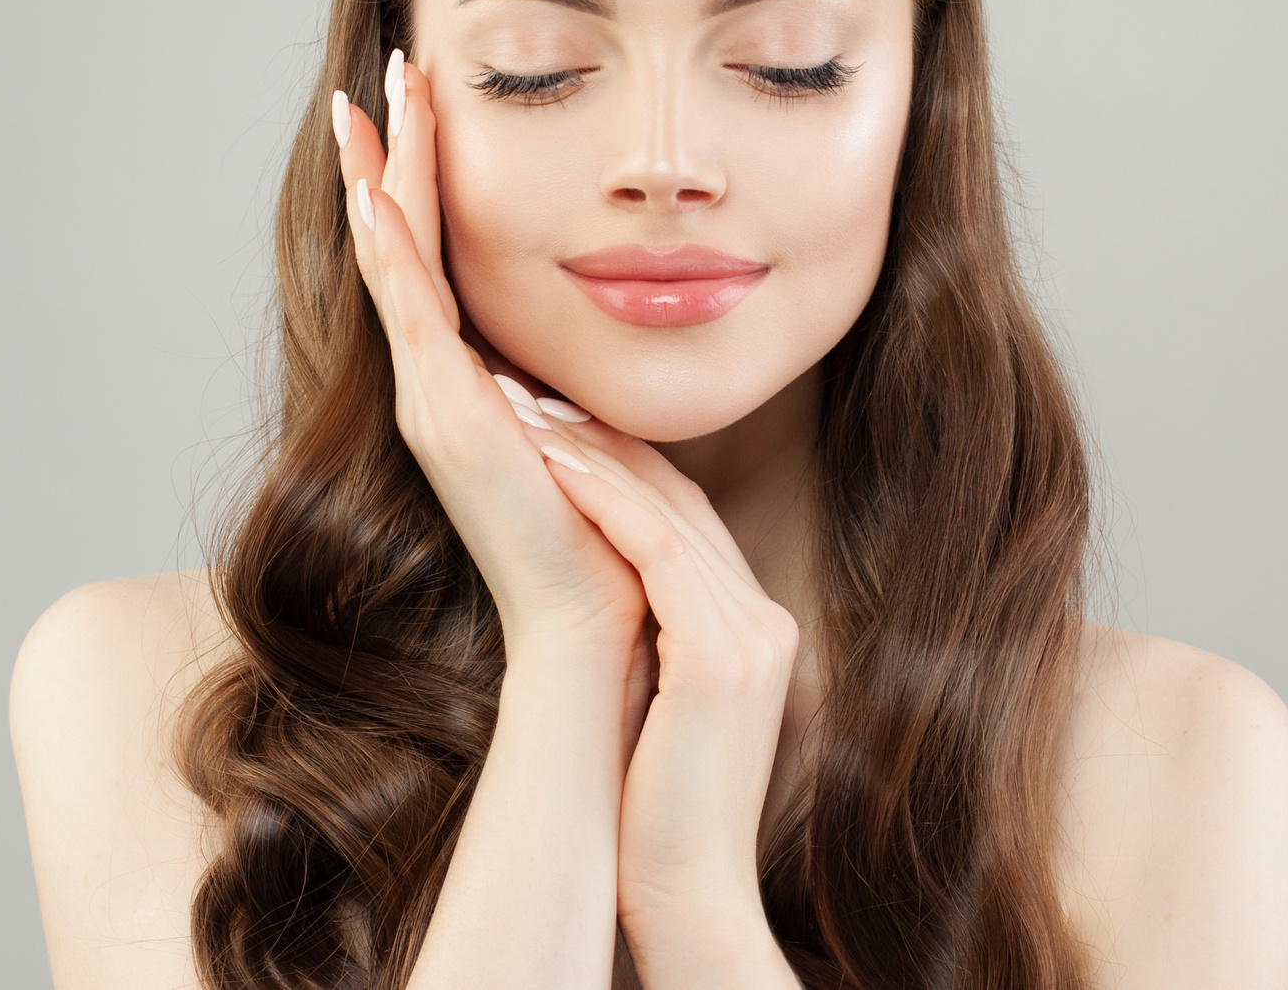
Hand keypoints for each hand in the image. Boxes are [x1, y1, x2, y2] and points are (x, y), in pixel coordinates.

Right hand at [334, 52, 645, 646]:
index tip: (423, 107)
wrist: (598, 629)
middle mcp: (436, 387)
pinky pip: (408, 312)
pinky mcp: (448, 419)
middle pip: (401, 244)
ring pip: (394, 261)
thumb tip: (592, 349)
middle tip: (385, 69)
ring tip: (370, 100)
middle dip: (393, 153)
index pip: (436, 261)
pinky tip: (374, 189)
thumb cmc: (612, 548)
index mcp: (471, 388)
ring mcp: (433, 400)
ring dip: (382, 175)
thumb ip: (578, 393)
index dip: (426, 183)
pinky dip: (389, 246)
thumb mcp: (596, 440)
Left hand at [526, 419, 801, 979]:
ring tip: (524, 411)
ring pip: (668, 513)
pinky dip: (605, 502)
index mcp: (753, 633)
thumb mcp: (663, 716)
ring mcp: (751, 636)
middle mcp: (763, 621)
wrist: (690, 897)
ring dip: (591, 454)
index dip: (621, 467)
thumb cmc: (657, 821)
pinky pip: (661, 552)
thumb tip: (608, 620)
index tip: (556, 424)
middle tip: (531, 390)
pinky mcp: (720, 658)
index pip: (688, 522)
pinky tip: (551, 467)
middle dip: (603, 440)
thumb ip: (658, 654)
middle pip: (683, 500)